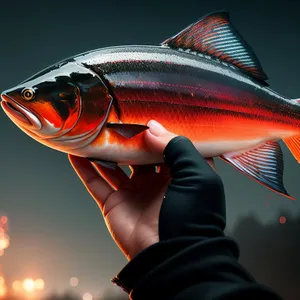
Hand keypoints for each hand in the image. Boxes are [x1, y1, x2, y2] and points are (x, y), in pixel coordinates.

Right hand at [69, 120, 214, 259]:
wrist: (170, 256)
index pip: (168, 145)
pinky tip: (74, 151)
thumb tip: (152, 127)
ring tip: (93, 129)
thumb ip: (177, 146)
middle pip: (138, 153)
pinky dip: (84, 168)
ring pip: (114, 165)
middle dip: (129, 137)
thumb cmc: (191, 215)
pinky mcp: (114, 203)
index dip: (159, 130)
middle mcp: (156, 182)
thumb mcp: (196, 175)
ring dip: (104, 149)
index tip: (147, 111)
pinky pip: (95, 182)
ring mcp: (133, 192)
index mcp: (179, 174)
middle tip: (116, 116)